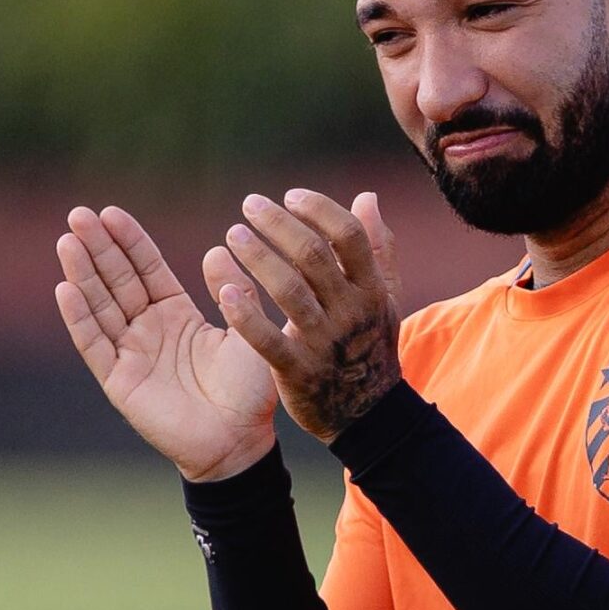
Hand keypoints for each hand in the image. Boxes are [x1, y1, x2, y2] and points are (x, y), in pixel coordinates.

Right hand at [54, 204, 277, 480]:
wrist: (241, 440)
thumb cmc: (250, 389)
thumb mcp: (249, 327)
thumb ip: (233, 289)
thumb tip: (217, 248)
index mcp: (177, 313)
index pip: (147, 268)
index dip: (129, 241)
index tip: (110, 211)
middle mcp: (148, 329)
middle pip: (117, 280)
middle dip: (98, 248)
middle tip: (78, 214)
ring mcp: (130, 354)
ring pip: (100, 306)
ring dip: (82, 273)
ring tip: (66, 240)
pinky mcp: (119, 381)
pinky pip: (95, 345)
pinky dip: (79, 318)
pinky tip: (65, 288)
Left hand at [211, 189, 403, 442]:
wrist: (367, 414)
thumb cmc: (371, 345)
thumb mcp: (384, 298)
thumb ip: (377, 248)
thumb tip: (366, 197)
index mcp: (371, 289)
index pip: (348, 236)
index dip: (319, 209)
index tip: (290, 195)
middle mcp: (350, 312)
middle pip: (313, 257)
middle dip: (279, 225)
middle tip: (249, 205)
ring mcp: (323, 342)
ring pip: (288, 291)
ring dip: (257, 259)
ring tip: (233, 236)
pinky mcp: (297, 371)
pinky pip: (267, 340)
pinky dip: (245, 316)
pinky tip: (224, 291)